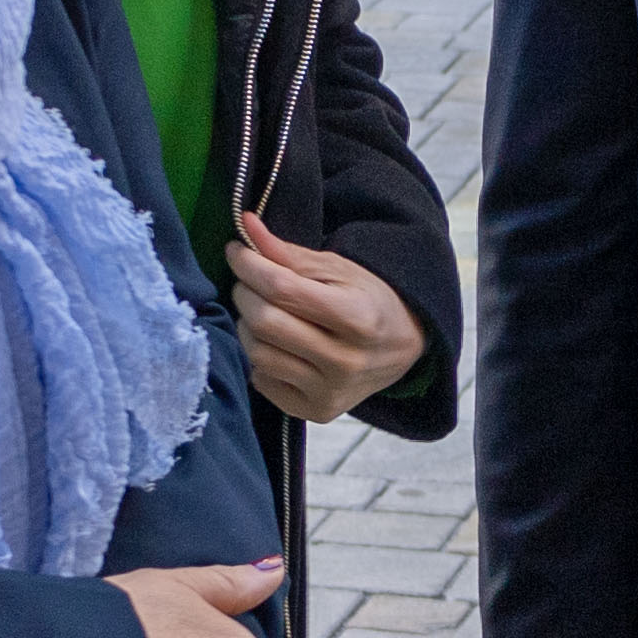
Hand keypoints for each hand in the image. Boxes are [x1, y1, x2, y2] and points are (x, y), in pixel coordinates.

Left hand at [231, 216, 427, 424]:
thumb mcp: (337, 269)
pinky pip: (262, 382)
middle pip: (265, 323)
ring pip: (258, 354)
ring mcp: (331, 392)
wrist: (401, 347)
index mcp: (358, 318)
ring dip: (248, 326)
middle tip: (248, 282)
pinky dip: (260, 358)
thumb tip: (246, 226)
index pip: (282, 289)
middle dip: (244, 293)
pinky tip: (277, 345)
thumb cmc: (367, 300)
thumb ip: (289, 253)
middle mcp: (346, 361)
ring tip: (262, 312)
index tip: (236, 250)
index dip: (250, 266)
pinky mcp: (317, 411)